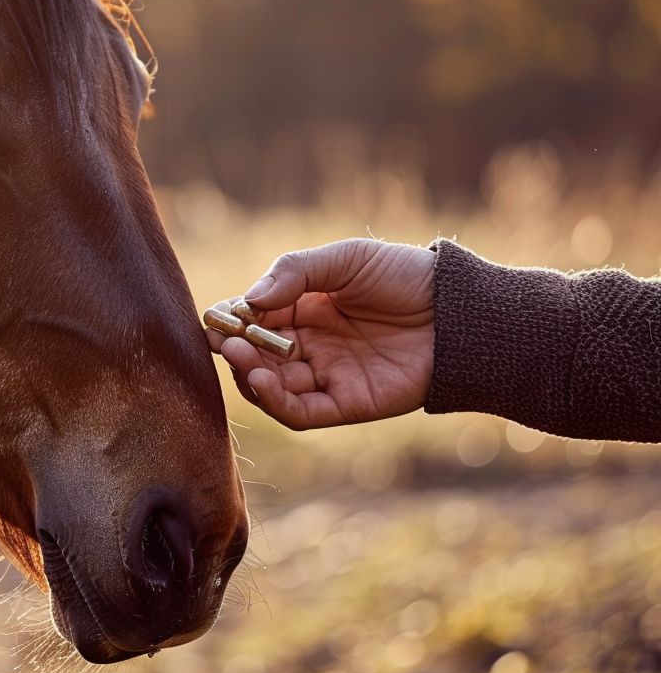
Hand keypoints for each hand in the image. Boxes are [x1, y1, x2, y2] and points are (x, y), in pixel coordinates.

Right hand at [207, 238, 435, 429]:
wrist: (459, 310)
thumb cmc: (403, 276)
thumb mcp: (345, 259)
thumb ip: (294, 273)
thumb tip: (248, 300)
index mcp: (306, 310)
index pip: (256, 320)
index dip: (231, 320)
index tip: (213, 317)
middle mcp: (311, 346)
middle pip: (257, 356)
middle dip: (234, 349)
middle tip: (221, 339)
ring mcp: (327, 377)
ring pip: (272, 387)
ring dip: (248, 374)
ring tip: (239, 355)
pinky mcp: (346, 404)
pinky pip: (301, 412)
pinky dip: (275, 401)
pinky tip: (261, 379)